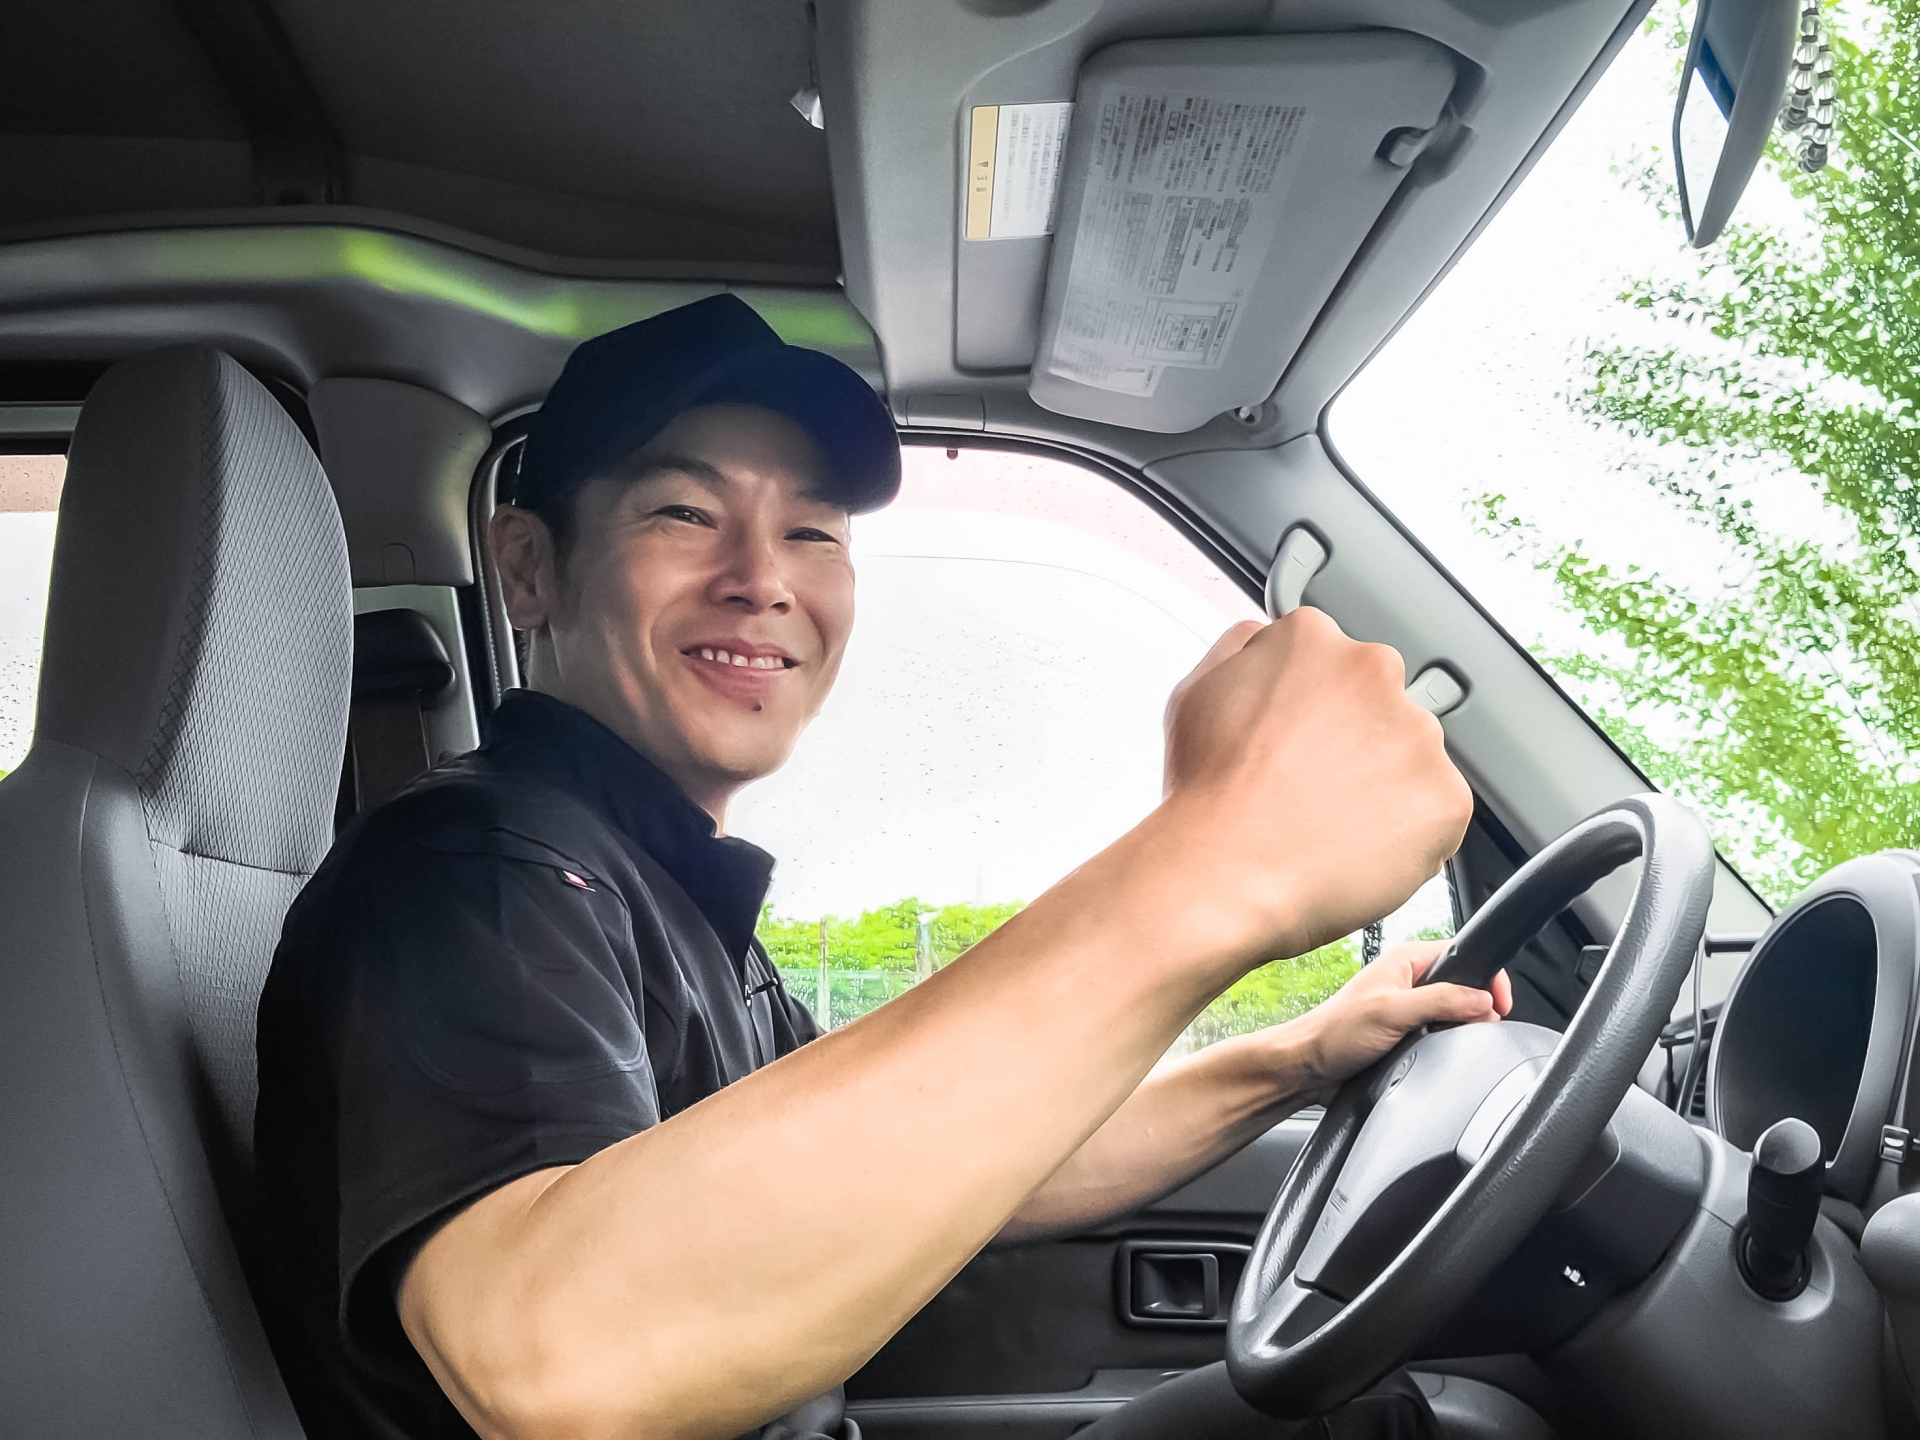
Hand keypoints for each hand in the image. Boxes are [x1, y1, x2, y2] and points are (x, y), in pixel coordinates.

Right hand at [1158, 610, 1473, 963]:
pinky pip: (1434, 814)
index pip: (1332, 661)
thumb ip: (1242, 650)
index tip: (1296, 739)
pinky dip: (1406, 835)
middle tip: (1309, 787)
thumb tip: (1265, 640)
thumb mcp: (1195, 691)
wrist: (1227, 869)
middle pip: (1379, 704)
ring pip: (1410, 758)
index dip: (1311, 707)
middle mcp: (1373, 672)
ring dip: (1382, 786)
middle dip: (1354, 741)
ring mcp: (1417, 734)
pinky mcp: (1445, 796)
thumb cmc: (1206, 792)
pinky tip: (1355, 849)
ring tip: (1328, 825)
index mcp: (1313, 639)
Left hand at [1295, 940, 1512, 1101]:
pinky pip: (1440, 1035)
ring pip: (1454, 1014)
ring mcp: (1408, 1007)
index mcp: (1405, 960)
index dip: (1487, 978)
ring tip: (1450, 1042)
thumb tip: (1481, 1000)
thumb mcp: (1391, 1012)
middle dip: (1477, 1008)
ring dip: (1460, 1029)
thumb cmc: (1335, 1033)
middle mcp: (1409, 980)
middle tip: (1479, 1028)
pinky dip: (1446, 1044)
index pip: (1463, 956)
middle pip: (1464, 987)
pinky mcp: (1406, 1033)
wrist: (1309, 1068)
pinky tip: (1438, 1053)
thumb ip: (1440, 1001)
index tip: (1500, 1004)